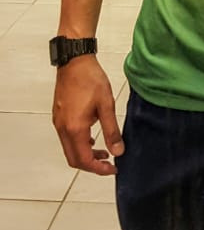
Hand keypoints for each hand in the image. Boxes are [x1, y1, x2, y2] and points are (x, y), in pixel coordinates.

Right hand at [52, 55, 124, 175]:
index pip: (84, 160)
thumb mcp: (106, 105)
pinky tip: (92, 136)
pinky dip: (79, 143)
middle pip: (74, 159)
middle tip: (109, 163)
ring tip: (104, 150)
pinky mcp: (58, 116)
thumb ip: (111, 130)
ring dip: (85, 154)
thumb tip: (118, 151)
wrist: (74, 61)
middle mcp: (63, 129)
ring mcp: (58, 122)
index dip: (99, 169)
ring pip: (69, 149)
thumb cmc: (90, 79)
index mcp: (75, 128)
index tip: (113, 168)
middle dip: (92, 164)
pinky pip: (67, 138)